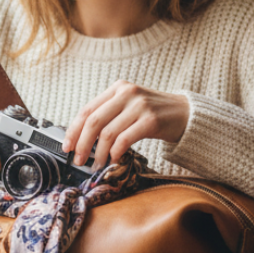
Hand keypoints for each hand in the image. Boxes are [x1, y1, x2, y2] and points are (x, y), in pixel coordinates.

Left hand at [62, 82, 189, 167]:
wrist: (186, 113)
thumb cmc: (153, 113)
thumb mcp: (129, 105)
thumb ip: (109, 114)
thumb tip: (82, 138)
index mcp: (117, 88)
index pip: (87, 109)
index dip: (73, 130)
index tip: (67, 146)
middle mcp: (126, 93)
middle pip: (93, 121)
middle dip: (82, 144)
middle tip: (78, 160)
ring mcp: (139, 106)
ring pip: (108, 133)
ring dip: (98, 153)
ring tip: (96, 164)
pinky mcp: (151, 120)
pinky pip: (125, 139)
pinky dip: (115, 152)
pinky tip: (114, 159)